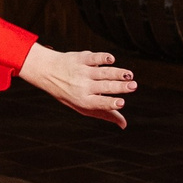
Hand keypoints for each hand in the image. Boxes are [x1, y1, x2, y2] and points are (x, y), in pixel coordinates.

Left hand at [19, 43, 134, 126]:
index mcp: (83, 101)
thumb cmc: (72, 94)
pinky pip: (93, 57)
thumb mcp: (85, 107)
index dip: (110, 104)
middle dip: (120, 87)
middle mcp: (82, 86)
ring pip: (102, 72)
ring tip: (130, 75)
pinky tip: (111, 59)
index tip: (122, 103)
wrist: (48, 72)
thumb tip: (124, 125)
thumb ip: (106, 114)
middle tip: (134, 86)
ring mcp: (82, 71)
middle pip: (104, 87)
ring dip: (117, 73)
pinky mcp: (81, 58)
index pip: (99, 103)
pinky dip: (102, 58)